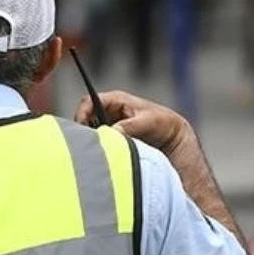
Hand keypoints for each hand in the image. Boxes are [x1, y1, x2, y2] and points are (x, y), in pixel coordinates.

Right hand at [74, 90, 191, 153]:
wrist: (172, 136)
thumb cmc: (162, 122)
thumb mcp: (147, 122)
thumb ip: (128, 126)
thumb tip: (111, 133)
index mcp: (115, 100)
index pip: (88, 101)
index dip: (81, 114)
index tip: (82, 130)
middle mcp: (108, 111)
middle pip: (85, 118)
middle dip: (85, 131)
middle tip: (90, 144)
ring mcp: (109, 124)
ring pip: (91, 131)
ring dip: (93, 140)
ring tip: (101, 150)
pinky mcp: (112, 137)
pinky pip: (99, 141)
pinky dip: (100, 147)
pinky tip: (106, 154)